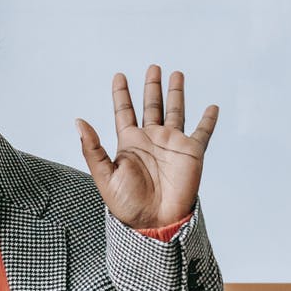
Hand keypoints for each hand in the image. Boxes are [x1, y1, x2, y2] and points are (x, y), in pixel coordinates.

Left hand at [77, 67, 217, 231]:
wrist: (155, 223)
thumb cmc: (127, 205)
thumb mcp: (104, 176)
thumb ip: (92, 148)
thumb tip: (78, 121)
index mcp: (129, 143)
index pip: (124, 111)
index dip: (121, 93)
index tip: (119, 75)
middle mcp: (151, 139)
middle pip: (151, 105)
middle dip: (152, 86)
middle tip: (153, 67)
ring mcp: (172, 144)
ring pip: (175, 111)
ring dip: (176, 93)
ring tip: (176, 74)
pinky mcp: (191, 152)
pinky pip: (202, 132)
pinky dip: (208, 120)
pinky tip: (211, 107)